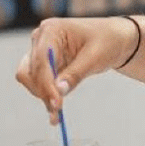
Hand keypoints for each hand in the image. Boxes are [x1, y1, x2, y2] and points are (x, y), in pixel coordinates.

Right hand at [14, 16, 137, 120]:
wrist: (114, 39)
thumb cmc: (107, 42)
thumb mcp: (95, 58)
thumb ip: (75, 74)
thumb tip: (59, 91)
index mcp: (52, 30)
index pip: (41, 60)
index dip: (46, 84)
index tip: (56, 104)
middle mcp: (41, 38)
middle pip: (30, 71)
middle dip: (42, 92)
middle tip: (57, 111)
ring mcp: (41, 51)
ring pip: (31, 79)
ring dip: (43, 96)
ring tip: (57, 115)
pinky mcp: (45, 64)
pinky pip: (40, 83)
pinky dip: (47, 96)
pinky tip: (56, 112)